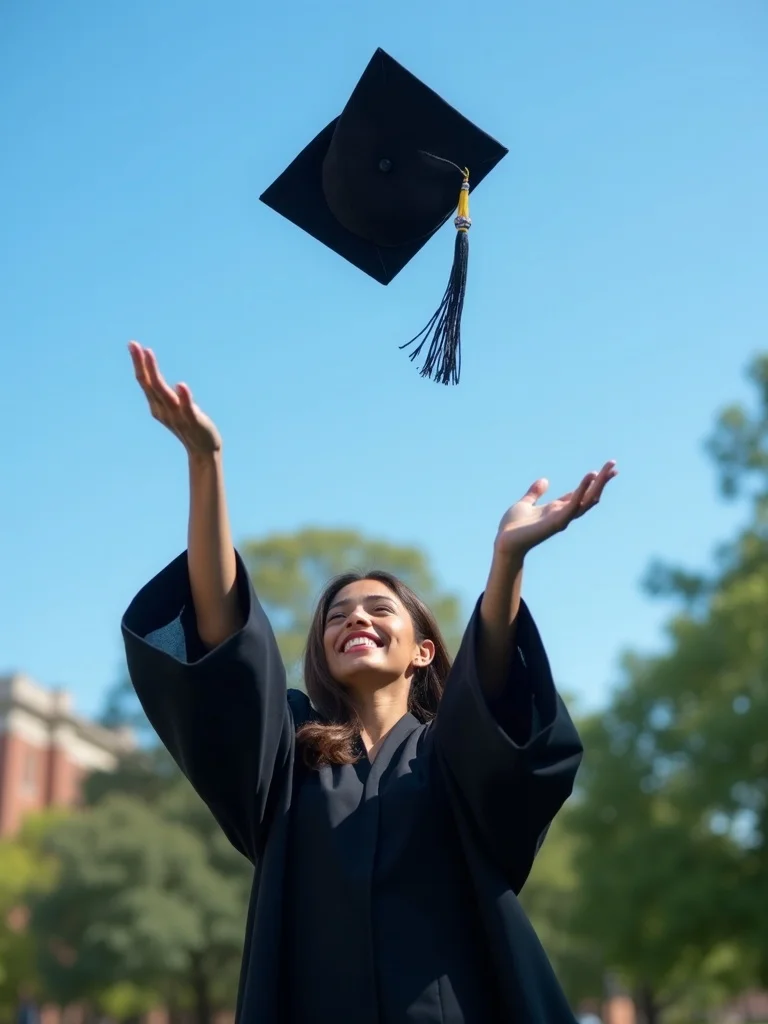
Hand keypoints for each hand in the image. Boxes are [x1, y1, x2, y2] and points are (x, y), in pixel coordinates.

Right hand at [128, 341, 221, 455]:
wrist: (203, 449)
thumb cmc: (187, 425)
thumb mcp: (171, 408)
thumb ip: (162, 394)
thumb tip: (152, 375)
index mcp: (156, 406)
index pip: (145, 382)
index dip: (139, 363)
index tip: (133, 344)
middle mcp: (163, 410)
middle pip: (150, 384)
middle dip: (142, 364)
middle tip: (134, 345)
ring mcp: (177, 416)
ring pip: (163, 392)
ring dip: (155, 372)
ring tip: (149, 354)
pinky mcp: (193, 421)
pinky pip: (187, 408)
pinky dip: (184, 397)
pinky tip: (181, 384)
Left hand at [494, 461, 617, 559]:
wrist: (505, 542)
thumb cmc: (513, 527)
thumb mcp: (525, 503)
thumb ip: (535, 493)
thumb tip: (545, 480)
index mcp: (557, 508)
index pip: (582, 493)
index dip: (594, 481)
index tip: (609, 469)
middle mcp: (564, 513)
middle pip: (589, 495)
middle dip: (602, 480)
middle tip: (613, 464)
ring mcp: (563, 518)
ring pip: (587, 500)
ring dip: (598, 484)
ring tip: (607, 469)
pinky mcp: (557, 522)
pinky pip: (574, 505)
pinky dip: (582, 491)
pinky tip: (589, 477)